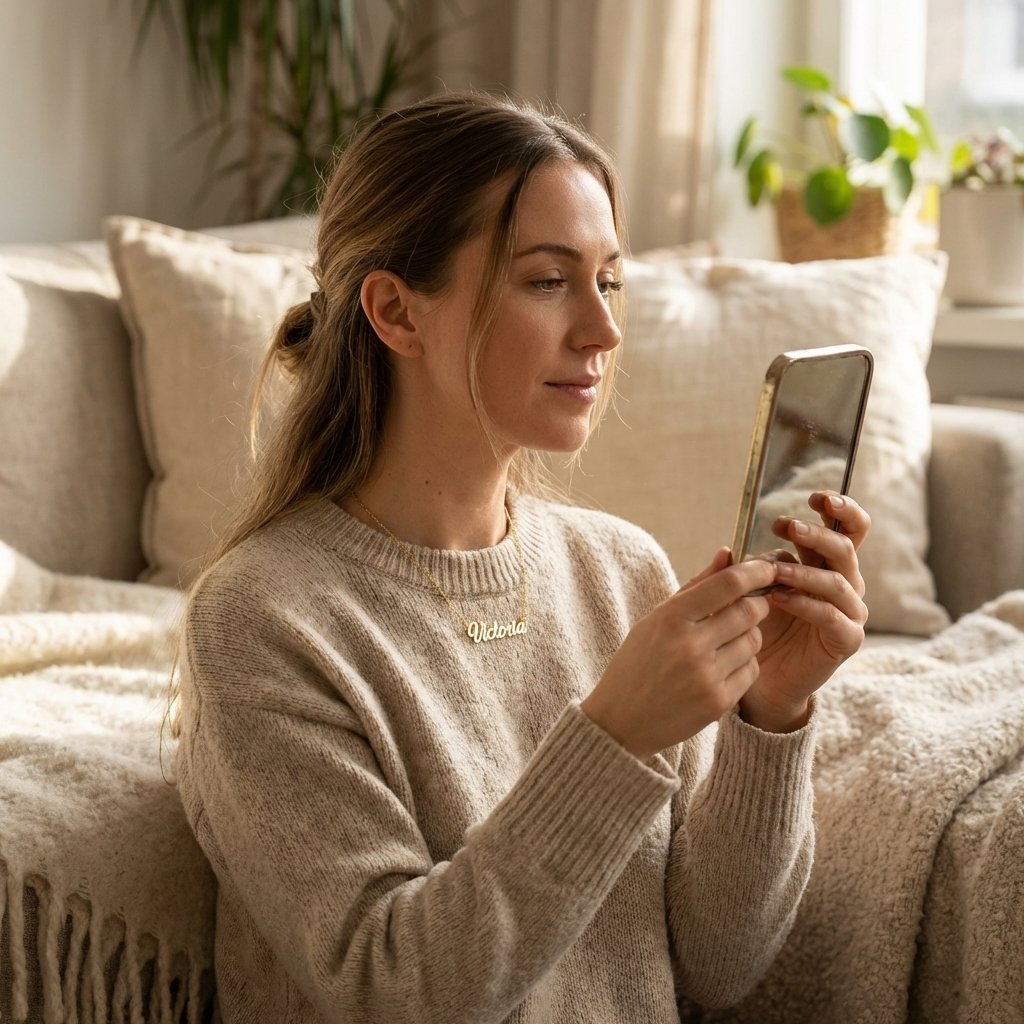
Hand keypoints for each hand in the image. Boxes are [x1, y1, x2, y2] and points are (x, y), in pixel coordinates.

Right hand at [581, 550, 776, 761]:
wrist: (621, 721)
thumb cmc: (638, 662)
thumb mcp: (657, 619)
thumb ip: (696, 586)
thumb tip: (727, 553)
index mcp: (670, 618)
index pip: (727, 584)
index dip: (755, 572)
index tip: (767, 567)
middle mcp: (690, 645)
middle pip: (749, 611)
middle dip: (757, 604)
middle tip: (751, 604)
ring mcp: (706, 676)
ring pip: (754, 641)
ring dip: (748, 635)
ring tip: (726, 640)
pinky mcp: (718, 702)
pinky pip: (752, 670)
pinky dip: (744, 664)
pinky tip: (722, 666)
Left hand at [741, 491, 869, 731]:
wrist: (763, 679)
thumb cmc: (757, 628)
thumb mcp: (747, 593)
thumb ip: (743, 572)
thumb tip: (726, 548)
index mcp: (824, 563)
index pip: (846, 528)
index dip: (839, 508)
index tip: (816, 496)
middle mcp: (843, 583)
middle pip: (845, 547)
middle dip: (817, 533)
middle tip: (787, 525)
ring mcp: (849, 612)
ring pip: (838, 580)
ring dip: (804, 571)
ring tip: (774, 571)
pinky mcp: (846, 639)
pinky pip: (831, 615)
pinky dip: (806, 604)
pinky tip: (780, 599)